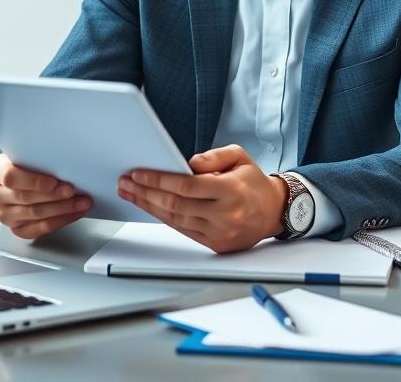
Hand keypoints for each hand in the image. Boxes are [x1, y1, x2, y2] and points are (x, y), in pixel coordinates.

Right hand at [0, 154, 90, 239]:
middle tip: (73, 190)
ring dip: (62, 209)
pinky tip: (74, 214)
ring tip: (81, 202)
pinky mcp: (16, 229)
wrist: (17, 178)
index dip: (34, 181)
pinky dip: (60, 221)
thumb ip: (37, 157)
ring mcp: (4, 214)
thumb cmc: (24, 164)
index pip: (11, 177)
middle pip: (25, 198)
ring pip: (35, 214)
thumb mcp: (25, 154)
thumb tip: (64, 160)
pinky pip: (39, 229)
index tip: (54, 181)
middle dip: (53, 195)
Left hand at [117, 144, 288, 253]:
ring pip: (175, 220)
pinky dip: (164, 217)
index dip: (159, 180)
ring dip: (149, 206)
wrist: (274, 211)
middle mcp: (226, 215)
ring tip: (131, 193)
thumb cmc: (253, 182)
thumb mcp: (239, 156)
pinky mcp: (216, 245)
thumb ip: (213, 156)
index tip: (138, 174)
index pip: (187, 186)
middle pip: (175, 205)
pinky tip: (150, 206)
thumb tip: (186, 163)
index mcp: (231, 191)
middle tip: (126, 183)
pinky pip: (183, 230)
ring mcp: (220, 233)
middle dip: (145, 193)